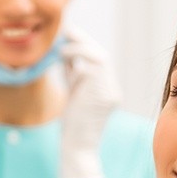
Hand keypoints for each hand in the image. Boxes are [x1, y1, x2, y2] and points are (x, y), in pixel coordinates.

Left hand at [58, 27, 120, 177]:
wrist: (79, 146)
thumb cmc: (74, 125)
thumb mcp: (74, 93)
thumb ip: (73, 74)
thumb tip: (66, 51)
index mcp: (108, 91)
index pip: (100, 63)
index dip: (86, 47)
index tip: (71, 37)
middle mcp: (113, 90)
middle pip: (103, 57)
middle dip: (85, 41)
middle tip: (67, 31)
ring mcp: (111, 92)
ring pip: (101, 58)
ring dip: (80, 48)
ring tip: (63, 47)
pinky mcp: (105, 93)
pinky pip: (94, 65)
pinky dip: (77, 56)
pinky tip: (64, 56)